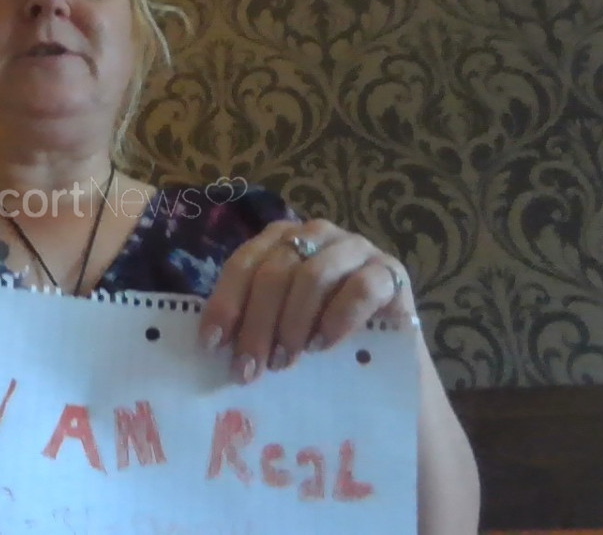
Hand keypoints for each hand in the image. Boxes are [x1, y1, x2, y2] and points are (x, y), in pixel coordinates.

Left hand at [199, 218, 414, 383]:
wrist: (385, 355)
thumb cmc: (321, 335)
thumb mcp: (280, 323)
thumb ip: (252, 319)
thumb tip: (214, 344)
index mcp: (282, 240)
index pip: (244, 262)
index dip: (226, 302)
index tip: (213, 343)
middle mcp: (317, 235)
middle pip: (276, 271)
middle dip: (257, 324)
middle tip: (250, 367)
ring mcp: (357, 249)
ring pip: (314, 276)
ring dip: (293, 323)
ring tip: (285, 360)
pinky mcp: (390, 272)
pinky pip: (360, 288)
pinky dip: (336, 319)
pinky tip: (323, 346)